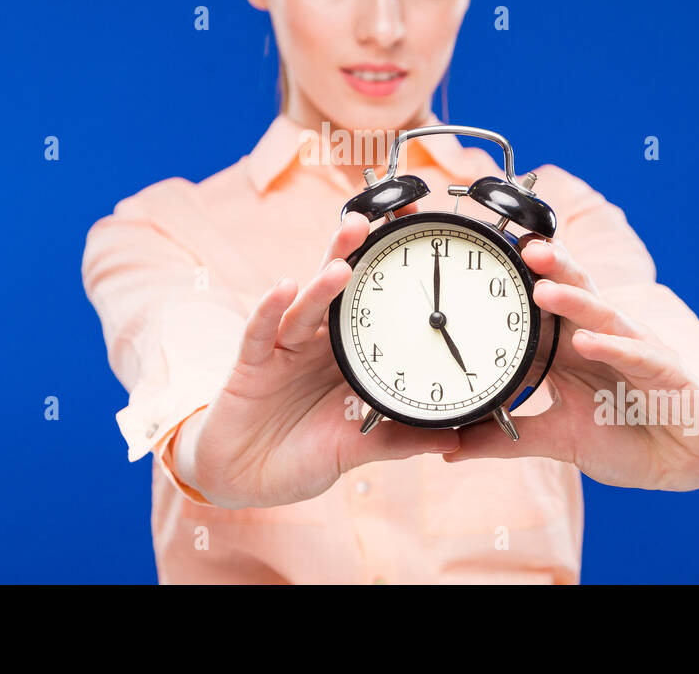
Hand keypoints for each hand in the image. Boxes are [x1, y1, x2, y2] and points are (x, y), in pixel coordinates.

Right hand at [174, 202, 457, 508]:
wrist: (243, 479)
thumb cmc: (300, 457)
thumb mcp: (356, 450)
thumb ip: (399, 440)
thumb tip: (455, 437)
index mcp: (347, 356)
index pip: (371, 303)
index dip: (387, 269)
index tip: (413, 232)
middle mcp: (317, 344)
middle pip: (336, 290)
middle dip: (352, 253)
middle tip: (371, 220)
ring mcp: (283, 349)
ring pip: (304, 306)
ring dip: (322, 284)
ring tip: (342, 262)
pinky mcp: (251, 364)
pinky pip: (260, 332)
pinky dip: (270, 309)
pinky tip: (284, 287)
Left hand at [441, 234, 698, 490]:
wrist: (680, 465)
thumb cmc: (623, 436)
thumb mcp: (555, 439)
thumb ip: (502, 440)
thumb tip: (446, 447)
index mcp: (573, 346)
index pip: (545, 302)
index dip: (522, 276)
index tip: (488, 252)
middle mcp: (603, 338)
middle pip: (575, 291)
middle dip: (551, 265)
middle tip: (521, 246)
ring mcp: (636, 350)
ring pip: (604, 314)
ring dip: (575, 300)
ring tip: (543, 288)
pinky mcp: (666, 374)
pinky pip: (637, 355)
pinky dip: (614, 347)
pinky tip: (590, 342)